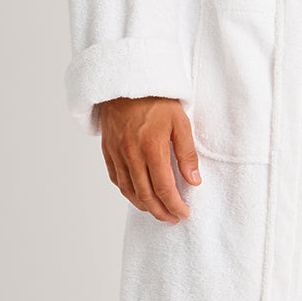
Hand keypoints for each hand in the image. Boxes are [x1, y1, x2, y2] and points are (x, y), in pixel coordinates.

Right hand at [99, 96, 200, 222]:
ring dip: (143, 206)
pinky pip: (116, 179)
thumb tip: (194, 181)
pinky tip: (138, 195)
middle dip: (160, 212)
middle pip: (145, 195)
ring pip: (128, 191)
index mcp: (151, 148)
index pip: (163, 188)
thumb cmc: (156, 99)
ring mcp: (117, 153)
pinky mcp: (108, 150)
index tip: (183, 213)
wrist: (126, 82)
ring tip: (157, 211)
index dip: (174, 205)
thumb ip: (187, 153)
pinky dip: (127, 192)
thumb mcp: (180, 122)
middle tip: (172, 218)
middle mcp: (131, 154)